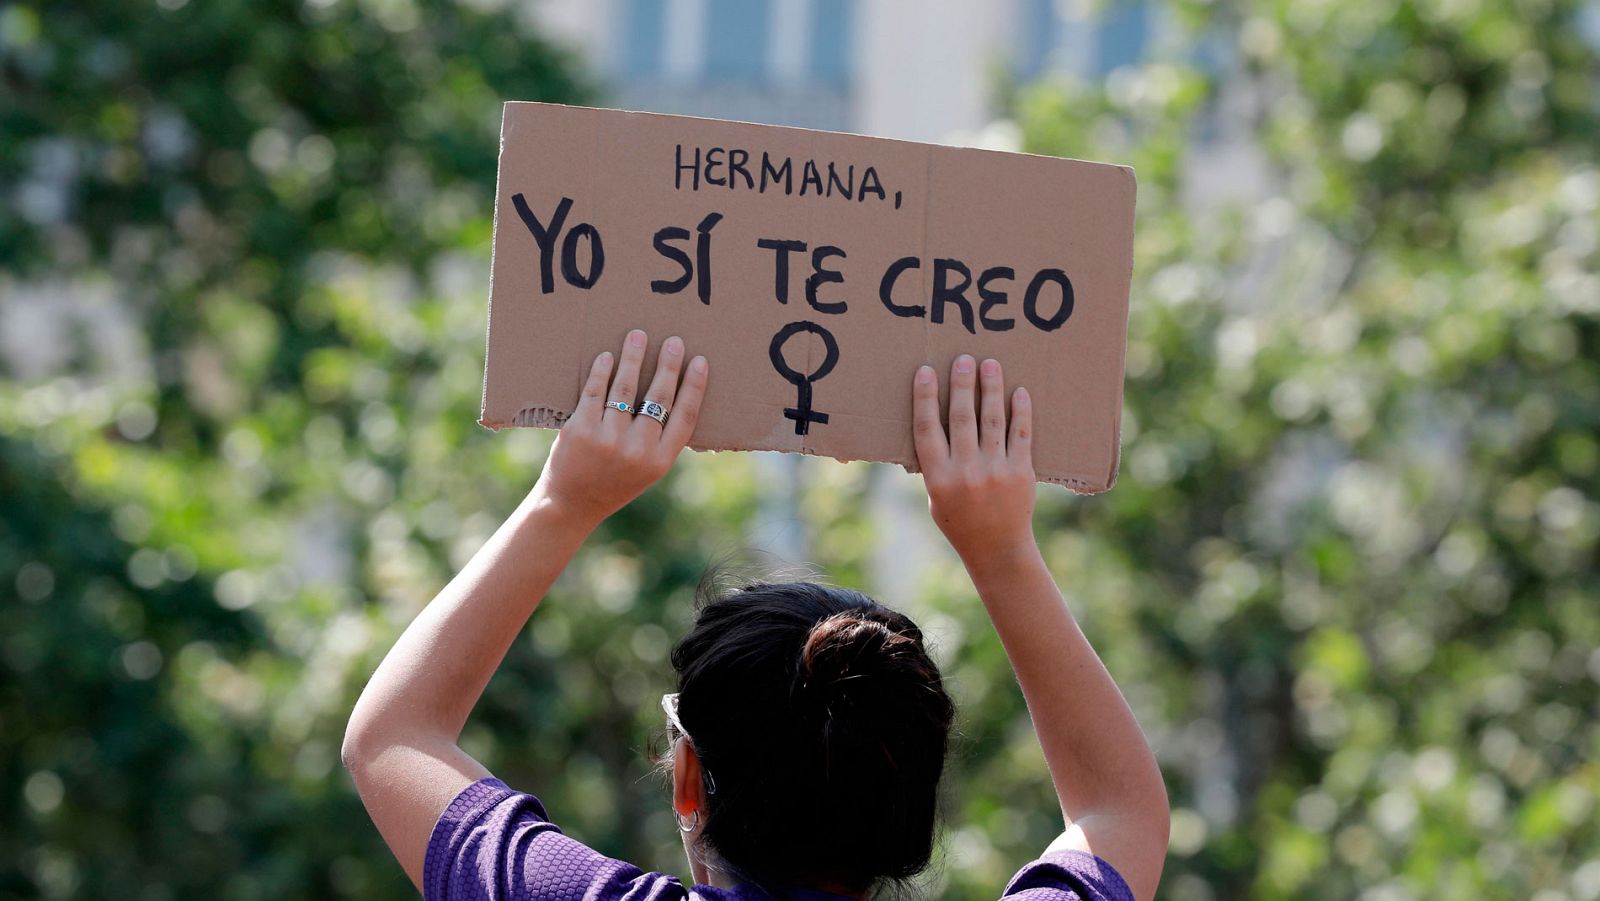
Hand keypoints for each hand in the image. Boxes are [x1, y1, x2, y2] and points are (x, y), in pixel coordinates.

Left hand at [532, 329, 707, 525]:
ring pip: (626, 387)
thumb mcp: (647, 471)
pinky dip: (602, 370)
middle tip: (673, 341)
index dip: (694, 386)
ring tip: (637, 336)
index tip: (699, 361)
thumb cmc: (612, 484)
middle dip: (668, 364)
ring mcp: (607, 439)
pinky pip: (595, 391)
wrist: (570, 506)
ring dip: (633, 357)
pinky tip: (607, 357)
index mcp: (660, 461)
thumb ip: (659, 441)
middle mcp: (637, 450)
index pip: (685, 416)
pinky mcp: (580, 429)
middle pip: (658, 397)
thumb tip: (672, 394)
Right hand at [912, 354, 1035, 565]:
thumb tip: (934, 425)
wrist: (997, 548)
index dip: (925, 397)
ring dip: (991, 388)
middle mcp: (965, 471)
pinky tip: (1019, 392)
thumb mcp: (935, 497)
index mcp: (938, 477)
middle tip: (963, 359)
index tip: (926, 371)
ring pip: (992, 420)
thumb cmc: (960, 521)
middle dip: (962, 384)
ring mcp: (995, 470)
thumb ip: (935, 464)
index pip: (927, 428)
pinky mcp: (1021, 472)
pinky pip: (1020, 434)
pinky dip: (1020, 411)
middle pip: (961, 417)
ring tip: (991, 364)